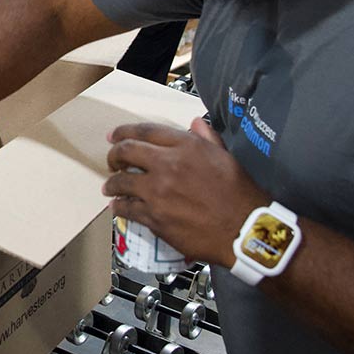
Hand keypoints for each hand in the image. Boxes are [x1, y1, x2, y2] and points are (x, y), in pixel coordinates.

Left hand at [102, 118, 267, 268]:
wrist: (244, 230)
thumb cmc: (239, 193)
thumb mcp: (225, 157)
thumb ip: (206, 139)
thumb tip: (195, 123)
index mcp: (186, 146)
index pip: (145, 131)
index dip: (124, 131)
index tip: (113, 135)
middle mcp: (167, 164)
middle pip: (126, 151)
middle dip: (113, 155)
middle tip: (111, 162)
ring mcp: (158, 192)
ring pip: (121, 182)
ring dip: (111, 183)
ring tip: (109, 187)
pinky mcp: (154, 217)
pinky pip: (127, 209)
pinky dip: (119, 206)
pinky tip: (118, 206)